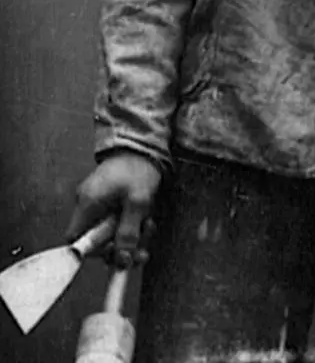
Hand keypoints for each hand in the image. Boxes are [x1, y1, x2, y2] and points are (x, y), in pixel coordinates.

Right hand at [66, 151, 160, 268]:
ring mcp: (96, 200)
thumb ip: (128, 231)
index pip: (77, 241)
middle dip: (120, 246)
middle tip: (141, 252)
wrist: (143, 142)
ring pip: (108, 230)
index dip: (95, 253)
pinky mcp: (107, 197)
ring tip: (149, 227)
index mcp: (88, 204)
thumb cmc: (139, 166)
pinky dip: (129, 222)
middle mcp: (87, 204)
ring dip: (129, 234)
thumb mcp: (138, 201)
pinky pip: (114, 218)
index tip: (117, 255)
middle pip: (95, 239)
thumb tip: (122, 259)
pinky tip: (146, 218)